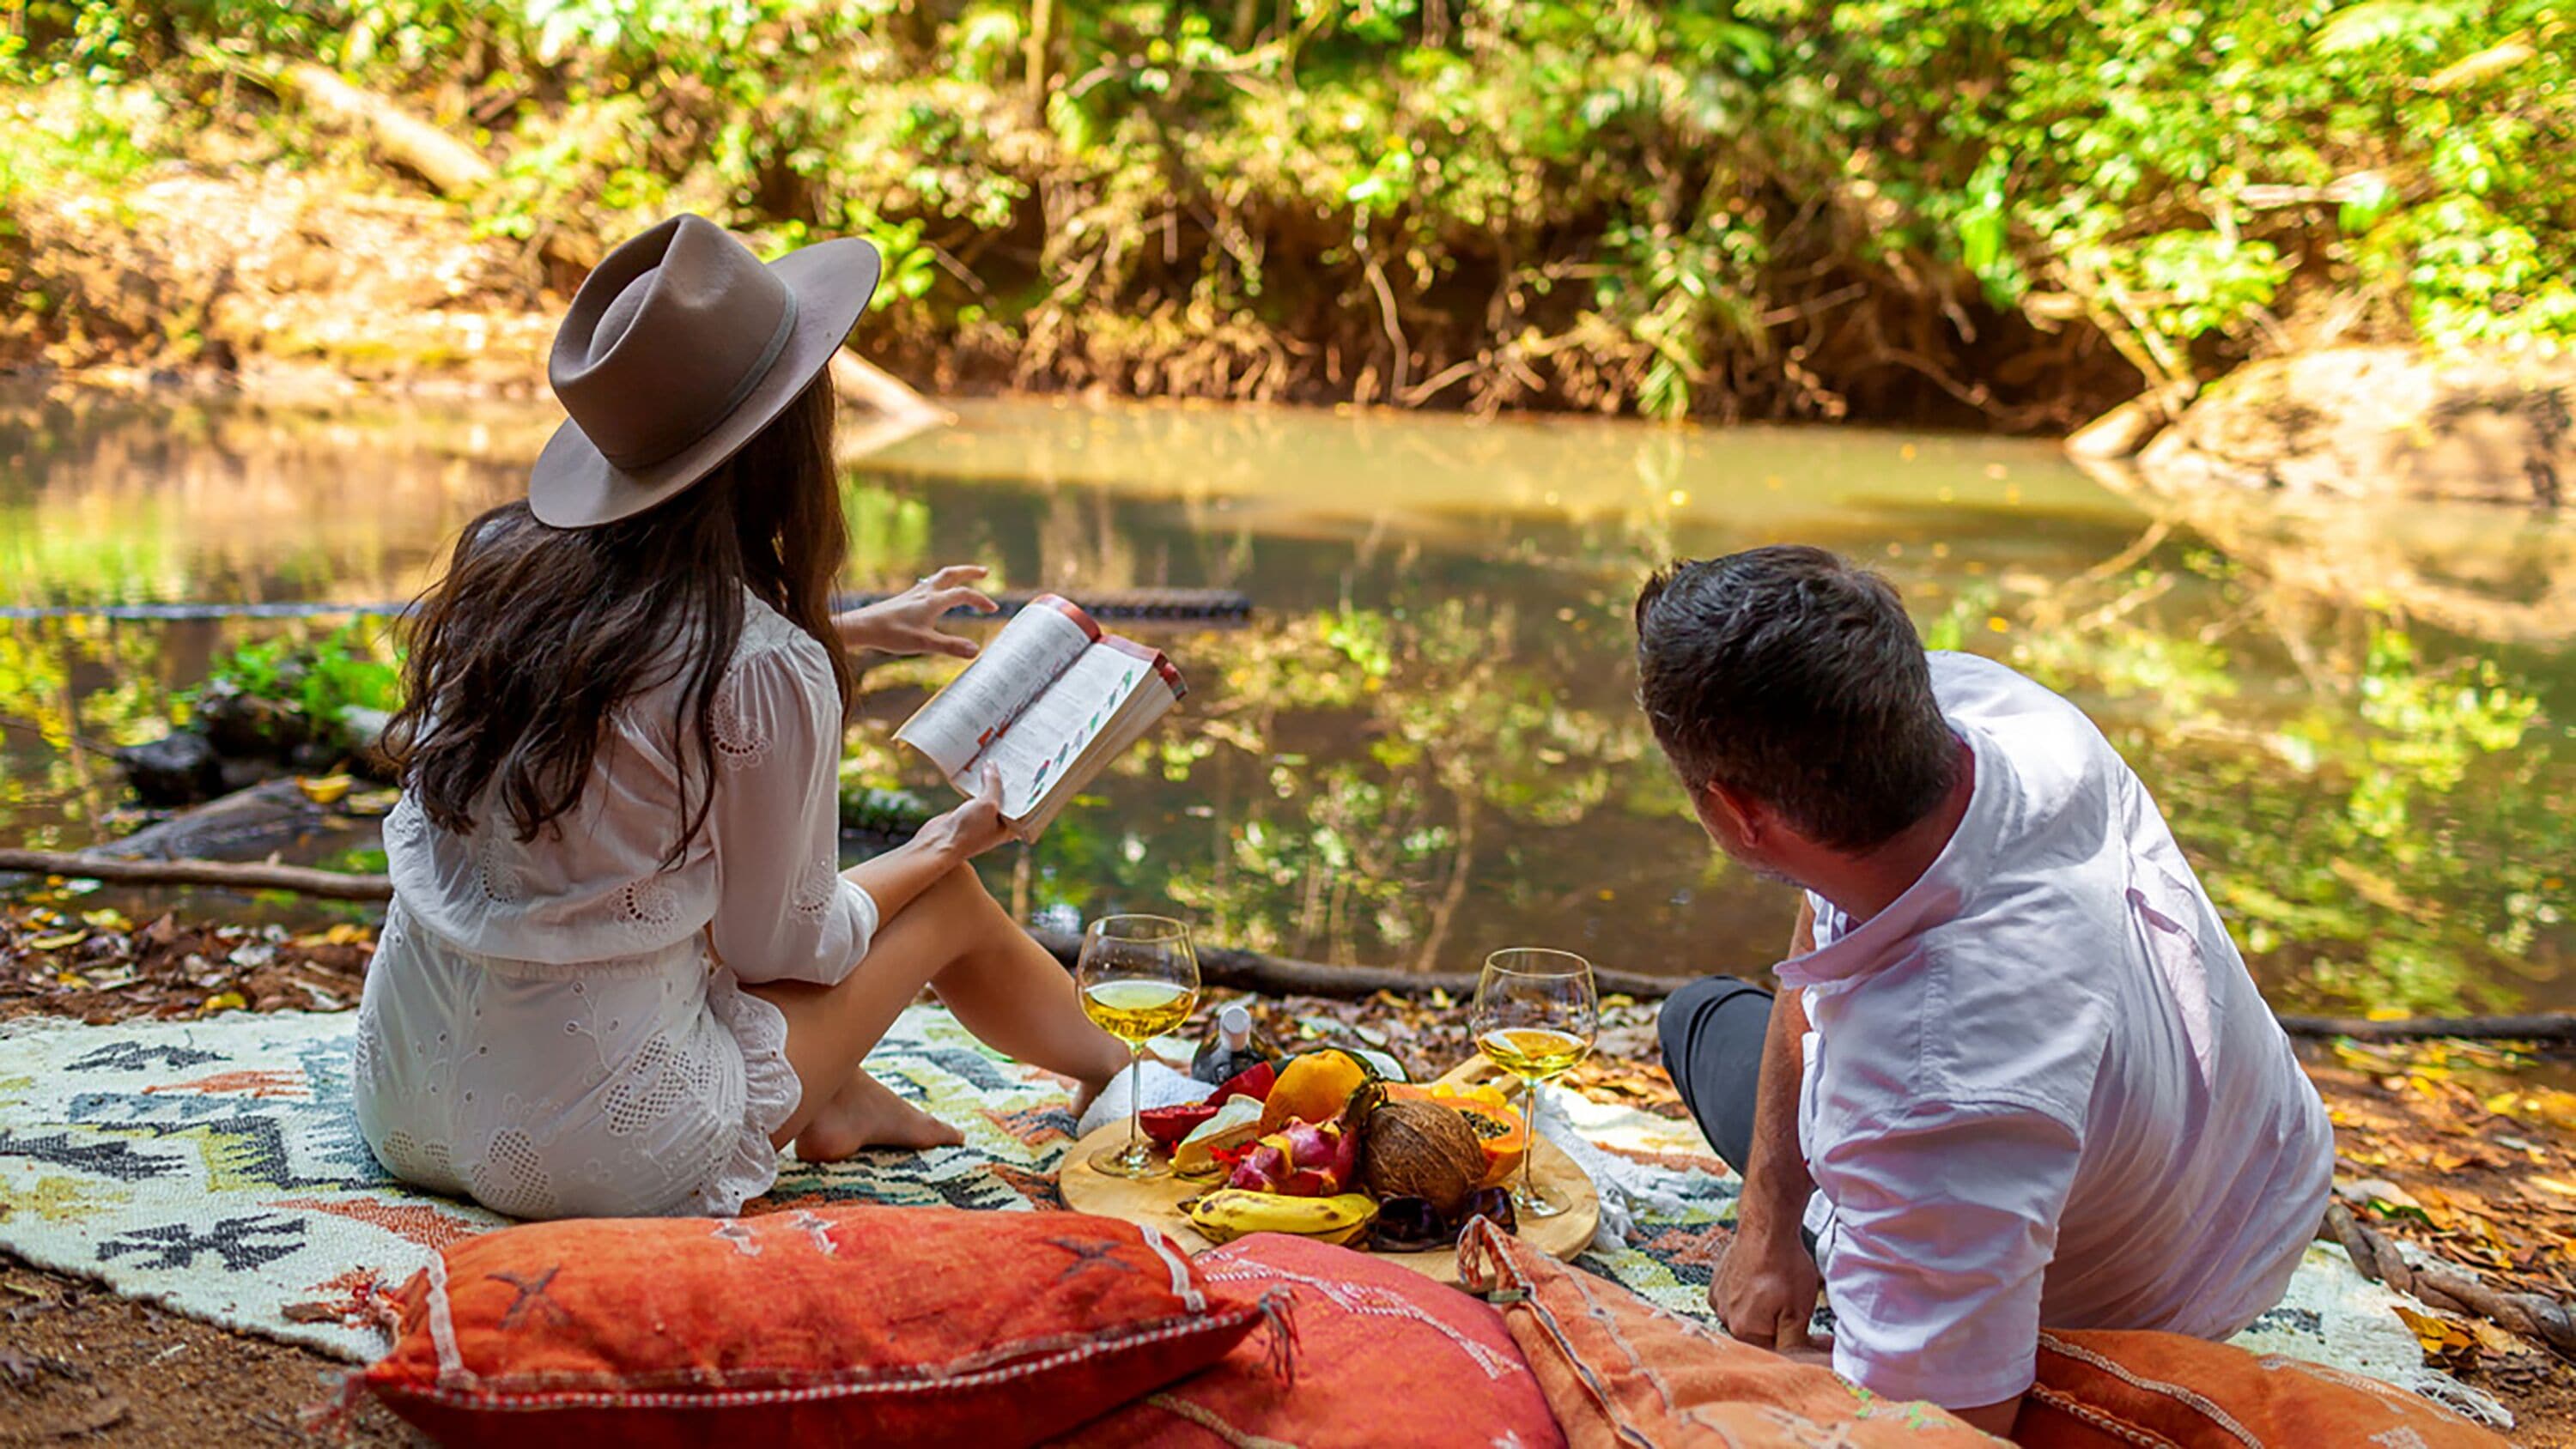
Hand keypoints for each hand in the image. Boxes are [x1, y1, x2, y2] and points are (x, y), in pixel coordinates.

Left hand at [836, 565, 997, 659]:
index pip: (963, 594)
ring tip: (963, 578)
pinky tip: (935, 594)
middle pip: (951, 575)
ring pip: (939, 578)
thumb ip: (950, 646)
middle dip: (970, 572)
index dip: (981, 600)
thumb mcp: (923, 643)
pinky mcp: (905, 599)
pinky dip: (940, 584)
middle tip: (985, 571)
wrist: (861, 627)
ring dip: (955, 575)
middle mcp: (925, 593)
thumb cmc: (890, 634)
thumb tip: (976, 651)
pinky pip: (928, 585)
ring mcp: (914, 594)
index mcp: (933, 601)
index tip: (994, 609)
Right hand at [917, 763, 1017, 862]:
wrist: (937, 845)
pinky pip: (975, 795)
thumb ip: (993, 784)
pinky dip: (976, 784)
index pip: (1023, 805)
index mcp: (1010, 828)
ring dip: (991, 780)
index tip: (1029, 771)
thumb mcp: (987, 804)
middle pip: (1006, 798)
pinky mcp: (967, 813)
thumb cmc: (967, 832)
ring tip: (996, 760)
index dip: (1026, 790)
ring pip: (989, 794)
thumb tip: (992, 764)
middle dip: (1008, 781)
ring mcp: (981, 818)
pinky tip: (977, 769)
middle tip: (1013, 760)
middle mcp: (998, 823)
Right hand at [1709, 1221, 1822, 1352]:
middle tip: (1801, 1312)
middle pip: (1760, 1337)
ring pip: (1747, 1320)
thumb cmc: (1784, 1266)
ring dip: (1766, 1314)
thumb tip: (1800, 1363)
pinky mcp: (1717, 1286)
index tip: (1821, 1338)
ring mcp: (1719, 1301)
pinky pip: (1735, 1303)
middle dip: (1783, 1328)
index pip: (1777, 1353)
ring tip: (1781, 1294)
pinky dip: (1750, 1300)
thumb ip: (1795, 1344)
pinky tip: (1764, 1286)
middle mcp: (1726, 1319)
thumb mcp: (1799, 1312)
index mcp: (1745, 1330)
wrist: (1766, 1228)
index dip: (1802, 1346)